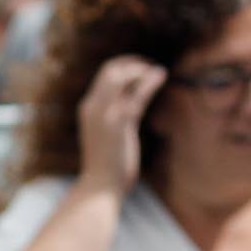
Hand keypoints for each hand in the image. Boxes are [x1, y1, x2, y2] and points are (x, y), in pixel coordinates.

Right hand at [73, 56, 165, 196]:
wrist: (99, 187)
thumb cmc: (106, 167)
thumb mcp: (109, 137)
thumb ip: (117, 118)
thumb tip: (131, 107)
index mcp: (89, 108)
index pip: (103, 76)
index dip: (122, 67)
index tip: (140, 69)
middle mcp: (93, 106)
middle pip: (110, 69)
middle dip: (131, 63)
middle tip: (150, 66)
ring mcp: (103, 113)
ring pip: (120, 76)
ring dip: (141, 69)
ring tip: (158, 71)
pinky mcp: (118, 122)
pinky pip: (136, 94)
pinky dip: (150, 82)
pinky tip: (161, 75)